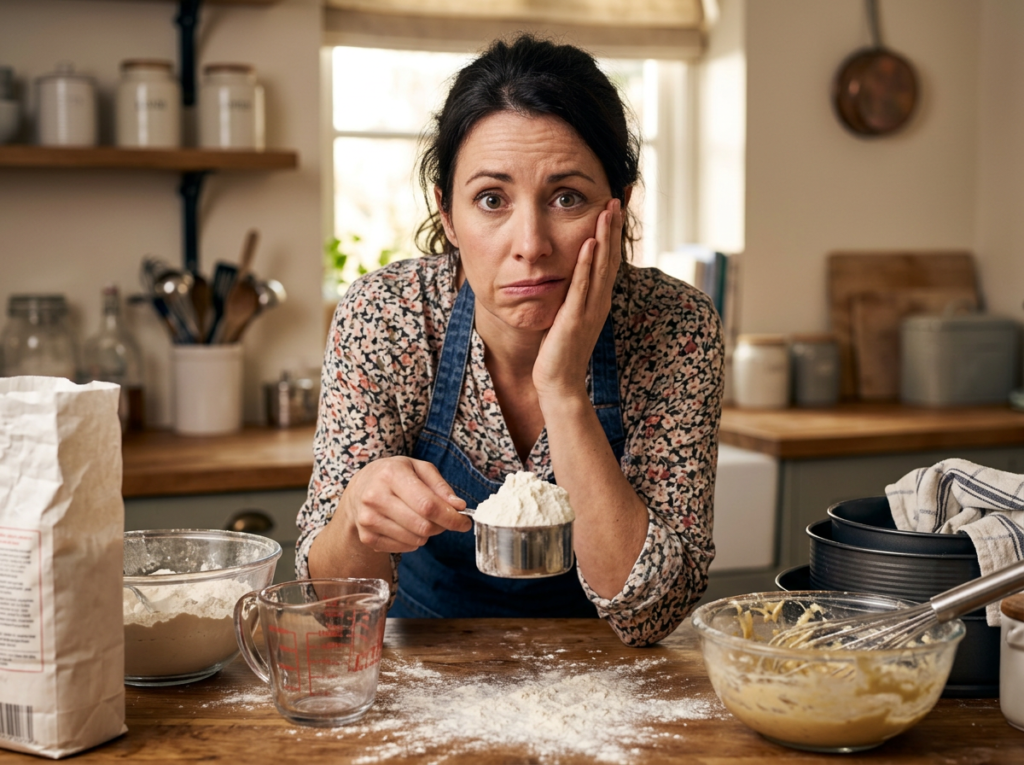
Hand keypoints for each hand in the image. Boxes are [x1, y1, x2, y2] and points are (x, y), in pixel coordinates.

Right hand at [340, 456, 469, 553]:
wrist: (359, 489)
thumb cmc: (394, 475)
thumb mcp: (418, 468)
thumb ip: (440, 486)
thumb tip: (458, 506)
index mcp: (391, 475)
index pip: (427, 505)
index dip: (451, 517)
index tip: (464, 522)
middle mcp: (375, 497)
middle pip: (423, 526)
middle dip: (441, 526)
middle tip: (443, 518)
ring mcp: (368, 520)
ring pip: (415, 539)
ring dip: (427, 533)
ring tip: (421, 518)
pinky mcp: (367, 537)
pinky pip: (404, 548)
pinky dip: (413, 540)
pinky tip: (407, 525)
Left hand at [533, 198, 622, 402]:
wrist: (560, 383)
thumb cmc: (560, 351)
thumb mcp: (568, 316)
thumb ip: (572, 295)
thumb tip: (567, 274)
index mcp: (598, 300)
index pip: (608, 261)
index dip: (612, 235)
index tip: (612, 210)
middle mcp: (599, 302)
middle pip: (610, 258)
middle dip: (613, 228)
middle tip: (616, 200)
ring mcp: (590, 310)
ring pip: (600, 267)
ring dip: (604, 238)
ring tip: (607, 211)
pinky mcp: (575, 318)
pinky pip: (582, 286)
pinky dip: (585, 264)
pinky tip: (589, 244)